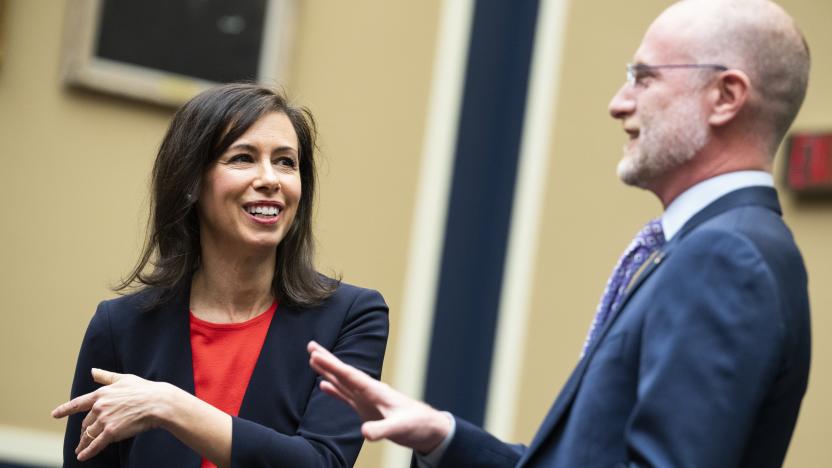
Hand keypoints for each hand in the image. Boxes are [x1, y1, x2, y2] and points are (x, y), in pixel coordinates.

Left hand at [52, 368, 169, 460]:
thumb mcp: (124, 379)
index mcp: (101, 394)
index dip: (65, 410)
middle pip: (86, 422)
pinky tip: (82, 456)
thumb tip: (93, 371)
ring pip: (89, 434)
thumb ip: (106, 377)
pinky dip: (88, 451)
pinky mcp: (111, 432)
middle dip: (84, 430)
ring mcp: (104, 420)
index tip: (55, 414)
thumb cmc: (144, 389)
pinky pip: (96, 444)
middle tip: (83, 437)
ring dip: (84, 443)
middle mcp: (99, 407)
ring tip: (80, 450)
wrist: (157, 402)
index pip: (78, 403)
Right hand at [307, 341, 450, 453]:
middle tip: (310, 346)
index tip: (315, 353)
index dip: (331, 365)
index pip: (349, 375)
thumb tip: (363, 433)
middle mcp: (369, 391)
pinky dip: (334, 390)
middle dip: (327, 360)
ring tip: (312, 360)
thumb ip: (381, 430)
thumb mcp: (399, 428)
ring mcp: (367, 399)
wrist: (427, 428)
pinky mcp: (367, 409)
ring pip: (343, 382)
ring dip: (328, 372)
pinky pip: (346, 396)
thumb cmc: (416, 424)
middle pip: (343, 373)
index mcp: (375, 390)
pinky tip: (323, 386)